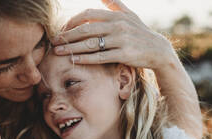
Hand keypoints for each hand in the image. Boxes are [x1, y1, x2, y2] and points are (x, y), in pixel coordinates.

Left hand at [52, 0, 176, 69]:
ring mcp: (121, 40)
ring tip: (59, 52)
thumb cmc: (140, 32)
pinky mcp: (124, 54)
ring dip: (72, 48)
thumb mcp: (129, 15)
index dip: (72, 22)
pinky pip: (100, 57)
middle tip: (54, 42)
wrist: (157, 50)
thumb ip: (114, 4)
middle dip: (67, 36)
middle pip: (85, 30)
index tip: (62, 29)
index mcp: (115, 15)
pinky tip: (74, 60)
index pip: (88, 15)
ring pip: (91, 44)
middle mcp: (117, 26)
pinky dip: (86, 58)